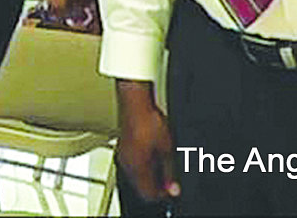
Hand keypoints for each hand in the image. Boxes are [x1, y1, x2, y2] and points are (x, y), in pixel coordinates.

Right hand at [114, 81, 180, 202]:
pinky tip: (152, 156)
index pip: (148, 194)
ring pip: (136, 176)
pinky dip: (143, 166)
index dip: (162, 194)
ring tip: (162, 166)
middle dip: (156, 185)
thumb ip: (169, 172)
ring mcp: (123, 155)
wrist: (136, 102)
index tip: (173, 189)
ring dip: (149, 176)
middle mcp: (127, 164)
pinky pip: (132, 165)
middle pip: (140, 187)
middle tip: (169, 179)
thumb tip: (173, 188)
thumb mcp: (167, 149)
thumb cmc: (148, 121)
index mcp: (137, 168)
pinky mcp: (122, 147)